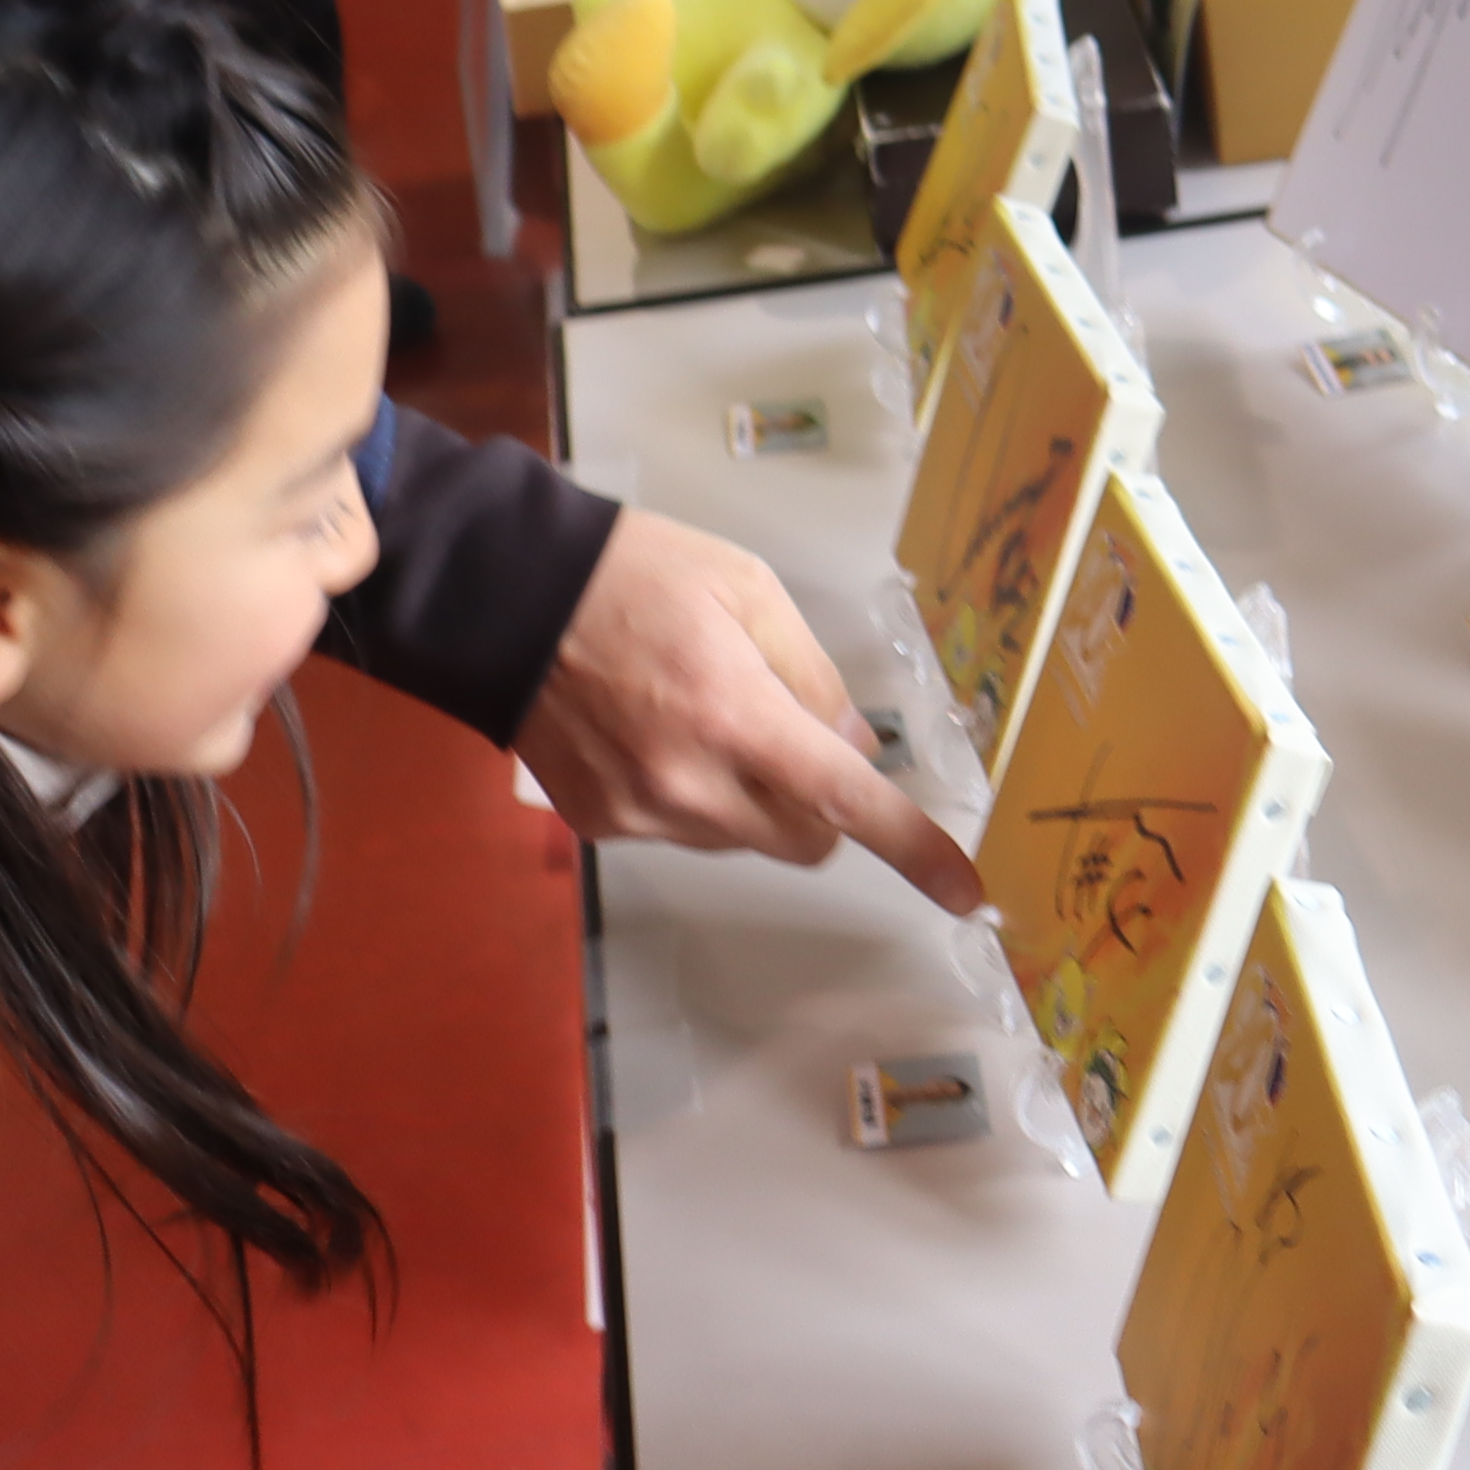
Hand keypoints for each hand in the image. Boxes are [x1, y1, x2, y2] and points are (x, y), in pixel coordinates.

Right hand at [515, 508, 980, 912]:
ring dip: (750, 796)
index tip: (966, 894)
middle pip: (804, 840)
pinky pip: (680, 831)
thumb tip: (851, 743)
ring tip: (699, 713)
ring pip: (742, 838)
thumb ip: (810, 672)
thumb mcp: (746, 589)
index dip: (914, 850)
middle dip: (819, 802)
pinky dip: (691, 796)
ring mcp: (640, 812)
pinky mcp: (600, 825)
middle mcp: (690, 783)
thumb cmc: (632, 574)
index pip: (847, 802)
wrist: (504, 596)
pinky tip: (652, 732)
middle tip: (791, 733)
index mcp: (737, 716)